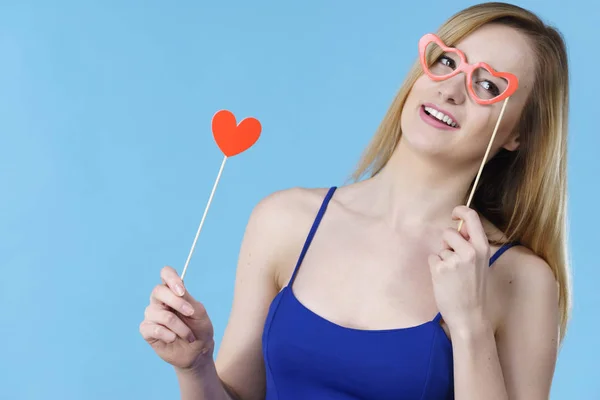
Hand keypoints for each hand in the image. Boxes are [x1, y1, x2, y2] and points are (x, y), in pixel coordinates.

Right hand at [139, 266, 214, 371]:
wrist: (198, 351)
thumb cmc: (199, 329)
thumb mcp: (199, 313)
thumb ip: (187, 300)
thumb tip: (177, 290)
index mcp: (173, 291)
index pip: (166, 273)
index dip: (171, 278)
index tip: (182, 291)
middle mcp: (160, 301)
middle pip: (158, 291)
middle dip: (176, 302)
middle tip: (190, 313)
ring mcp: (152, 315)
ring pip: (158, 313)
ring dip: (179, 326)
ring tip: (189, 335)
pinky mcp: (147, 330)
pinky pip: (151, 328)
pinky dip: (166, 334)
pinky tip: (173, 339)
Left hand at [428, 206, 490, 331]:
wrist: (469, 315)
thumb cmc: (473, 290)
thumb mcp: (481, 264)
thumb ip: (471, 245)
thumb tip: (459, 228)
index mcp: (482, 248)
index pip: (472, 216)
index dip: (460, 211)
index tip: (454, 215)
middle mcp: (469, 251)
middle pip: (448, 232)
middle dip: (447, 243)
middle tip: (454, 261)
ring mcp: (454, 260)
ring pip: (440, 249)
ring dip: (443, 259)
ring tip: (453, 276)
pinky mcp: (440, 269)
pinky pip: (432, 259)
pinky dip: (435, 267)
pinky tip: (445, 280)